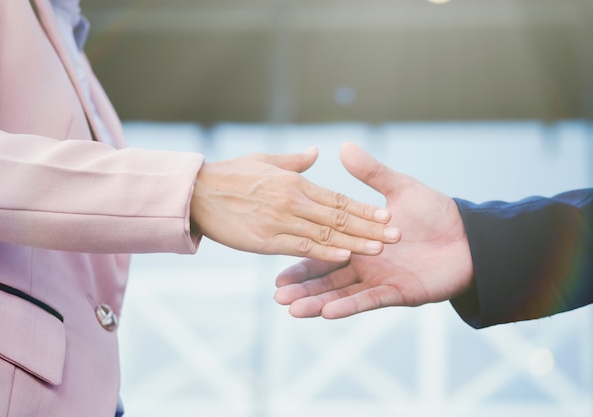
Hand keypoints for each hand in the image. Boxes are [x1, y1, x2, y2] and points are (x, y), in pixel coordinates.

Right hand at [190, 146, 400, 261]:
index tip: (387, 214)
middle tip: (397, 234)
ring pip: (326, 233)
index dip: (364, 208)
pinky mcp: (266, 240)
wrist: (195, 193)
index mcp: (294, 182)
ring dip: (355, 241)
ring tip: (381, 248)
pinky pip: (301, 247)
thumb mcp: (264, 160)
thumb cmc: (230, 175)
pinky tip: (345, 256)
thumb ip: (294, 160)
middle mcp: (292, 200)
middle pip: (339, 216)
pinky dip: (324, 252)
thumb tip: (317, 151)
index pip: (338, 198)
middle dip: (370, 227)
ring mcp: (280, 221)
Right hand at [274, 142, 473, 317]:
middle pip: (326, 277)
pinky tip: (327, 312)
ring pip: (341, 293)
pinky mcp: (398, 293)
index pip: (324, 250)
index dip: (300, 258)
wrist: (469, 237)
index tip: (275, 263)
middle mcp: (365, 264)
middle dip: (302, 287)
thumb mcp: (400, 189)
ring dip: (317, 301)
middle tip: (276, 294)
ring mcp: (380, 280)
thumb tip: (343, 146)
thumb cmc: (436, 213)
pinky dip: (348, 307)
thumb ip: (372, 173)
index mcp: (360, 242)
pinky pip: (368, 301)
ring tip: (291, 308)